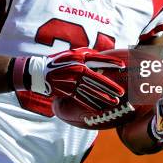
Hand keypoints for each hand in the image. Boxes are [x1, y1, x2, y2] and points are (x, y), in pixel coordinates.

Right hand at [11, 48, 125, 109]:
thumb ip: (87, 55)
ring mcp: (72, 80)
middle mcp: (77, 68)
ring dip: (103, 97)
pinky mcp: (67, 90)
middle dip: (110, 86)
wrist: (39, 72)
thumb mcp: (73, 54)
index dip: (112, 63)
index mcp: (80, 57)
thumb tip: (103, 58)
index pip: (99, 60)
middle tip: (121, 92)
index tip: (123, 66)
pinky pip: (81, 98)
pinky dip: (90, 104)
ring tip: (115, 102)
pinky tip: (99, 109)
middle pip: (97, 78)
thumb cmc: (59, 62)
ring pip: (91, 90)